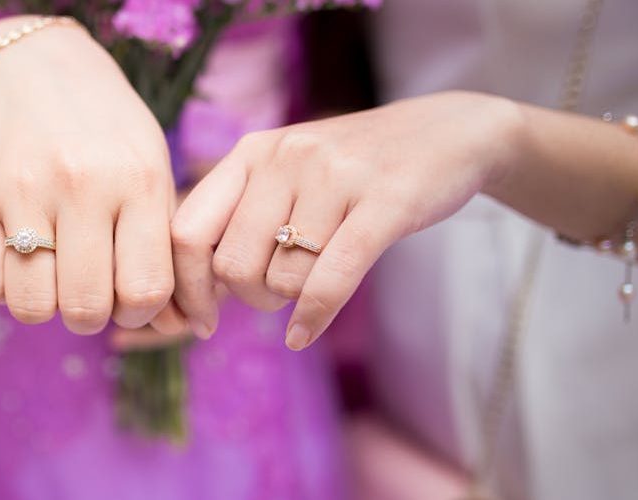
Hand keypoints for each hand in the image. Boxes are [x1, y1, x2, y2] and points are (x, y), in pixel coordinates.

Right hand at [0, 21, 175, 333]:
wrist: (36, 64)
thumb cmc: (108, 131)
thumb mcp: (152, 170)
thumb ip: (166, 248)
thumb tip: (185, 328)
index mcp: (139, 179)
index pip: (145, 290)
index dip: (140, 311)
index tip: (129, 294)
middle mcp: (83, 184)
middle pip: (86, 308)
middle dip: (91, 315)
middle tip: (89, 287)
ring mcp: (24, 190)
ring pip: (32, 306)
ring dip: (45, 305)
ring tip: (53, 275)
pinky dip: (3, 289)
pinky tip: (18, 261)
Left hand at [172, 91, 521, 348]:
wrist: (450, 134)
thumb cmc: (353, 170)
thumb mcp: (287, 174)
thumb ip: (240, 217)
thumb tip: (197, 290)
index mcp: (251, 153)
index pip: (187, 230)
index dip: (187, 286)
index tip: (200, 321)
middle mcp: (285, 158)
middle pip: (232, 264)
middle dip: (250, 298)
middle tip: (277, 294)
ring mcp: (334, 177)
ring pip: (282, 278)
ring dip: (293, 300)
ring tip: (314, 282)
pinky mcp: (385, 203)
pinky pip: (330, 278)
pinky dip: (312, 316)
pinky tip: (303, 335)